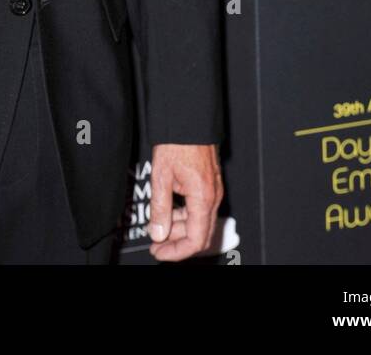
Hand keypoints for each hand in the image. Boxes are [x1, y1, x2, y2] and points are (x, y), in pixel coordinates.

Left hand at [148, 142, 222, 261]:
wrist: (188, 119)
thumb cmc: (177, 142)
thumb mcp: (161, 177)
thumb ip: (160, 209)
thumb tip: (158, 233)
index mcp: (203, 197)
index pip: (195, 240)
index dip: (176, 251)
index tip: (159, 252)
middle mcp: (213, 196)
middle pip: (200, 235)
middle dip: (177, 244)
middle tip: (156, 245)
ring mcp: (213, 190)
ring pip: (200, 222)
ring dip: (180, 230)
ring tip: (158, 228)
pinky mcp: (209, 184)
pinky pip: (200, 209)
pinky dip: (185, 216)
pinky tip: (169, 213)